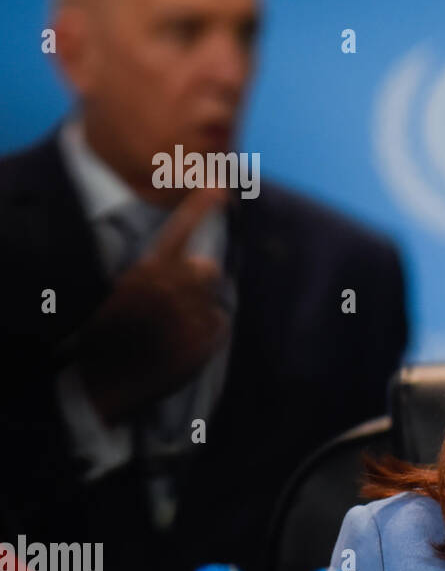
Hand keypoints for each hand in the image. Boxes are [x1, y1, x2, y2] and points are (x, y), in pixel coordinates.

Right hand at [73, 189, 231, 423]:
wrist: (100, 383)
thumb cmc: (104, 338)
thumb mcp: (117, 295)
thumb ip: (155, 275)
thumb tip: (196, 263)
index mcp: (145, 274)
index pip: (178, 234)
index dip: (199, 208)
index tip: (219, 187)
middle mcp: (171, 291)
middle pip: (207, 269)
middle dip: (196, 280)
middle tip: (173, 303)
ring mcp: (190, 317)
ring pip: (211, 299)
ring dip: (198, 309)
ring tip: (170, 329)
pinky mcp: (203, 343)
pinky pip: (219, 324)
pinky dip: (206, 333)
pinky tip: (180, 345)